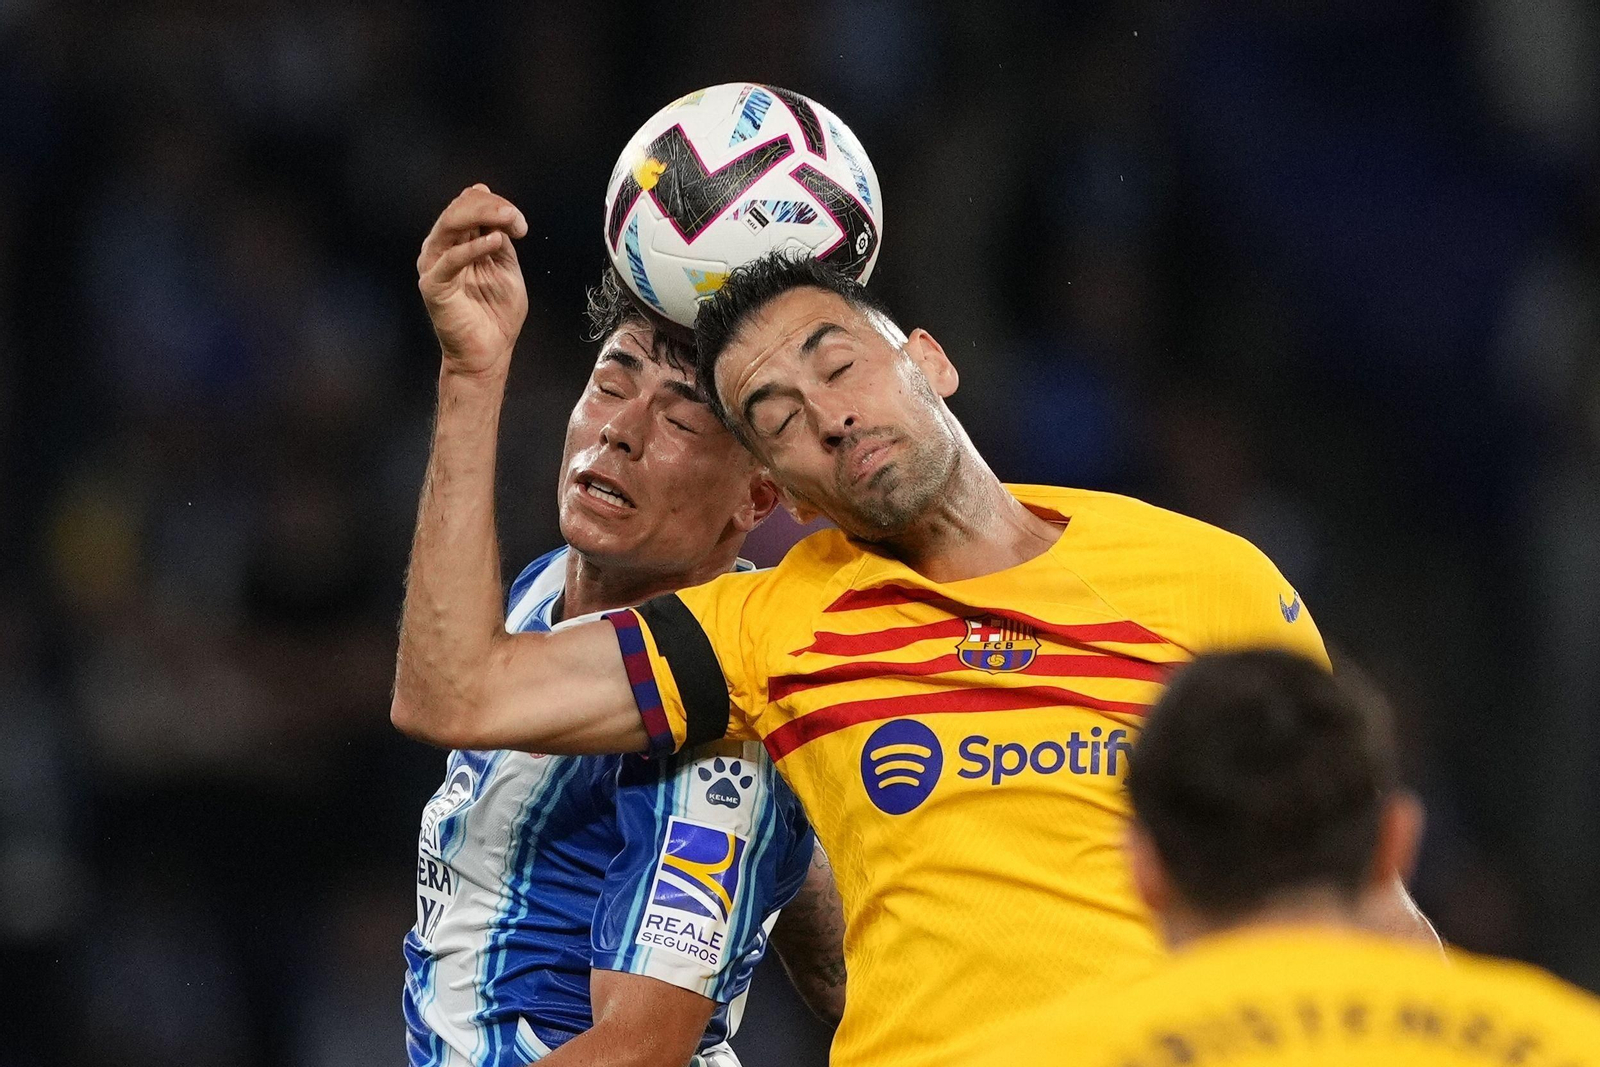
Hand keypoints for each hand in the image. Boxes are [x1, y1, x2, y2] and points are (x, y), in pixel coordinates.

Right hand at [417, 184, 529, 377]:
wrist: (490, 351)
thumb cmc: (496, 313)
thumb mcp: (505, 266)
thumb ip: (499, 238)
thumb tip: (499, 211)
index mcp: (458, 241)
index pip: (469, 204)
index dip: (495, 204)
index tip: (520, 222)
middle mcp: (442, 248)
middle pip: (458, 209)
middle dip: (491, 206)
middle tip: (516, 219)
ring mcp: (434, 265)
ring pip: (450, 224)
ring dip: (482, 216)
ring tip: (508, 221)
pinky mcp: (434, 285)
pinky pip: (450, 259)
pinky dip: (472, 247)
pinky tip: (494, 241)